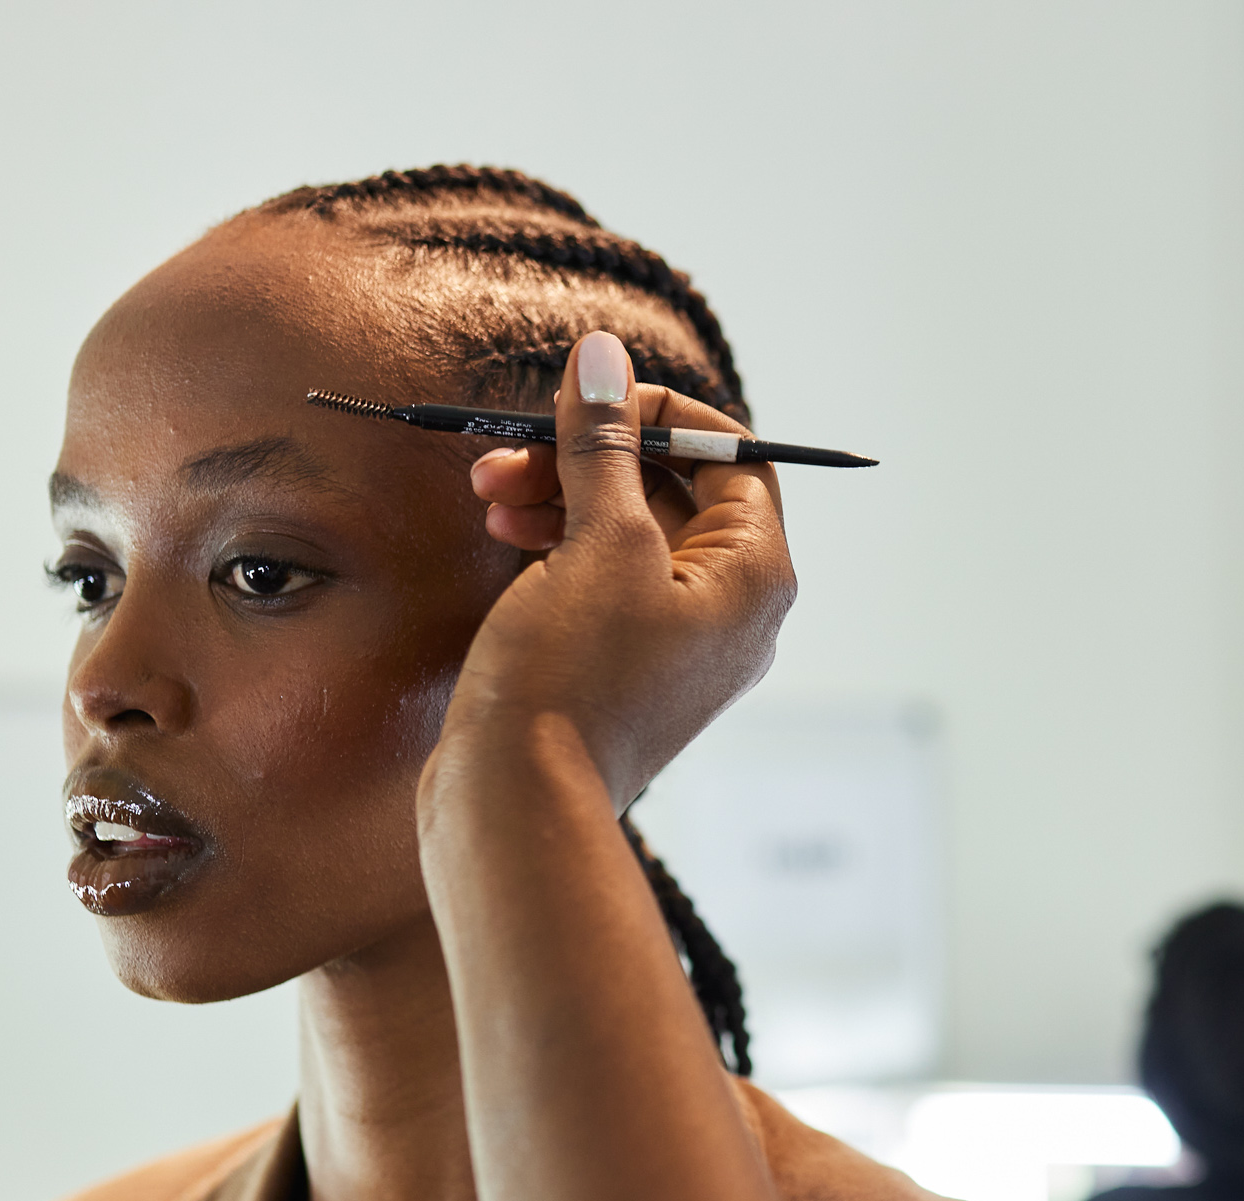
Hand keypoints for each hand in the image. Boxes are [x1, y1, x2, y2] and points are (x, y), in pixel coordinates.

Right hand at [443, 332, 793, 807]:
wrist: (517, 802)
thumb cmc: (572, 676)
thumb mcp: (595, 541)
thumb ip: (603, 443)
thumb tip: (603, 355)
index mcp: (754, 576)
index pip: (733, 457)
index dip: (659, 416)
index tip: (587, 402)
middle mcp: (731, 609)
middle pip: (673, 490)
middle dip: (589, 455)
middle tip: (511, 447)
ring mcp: (677, 641)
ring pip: (627, 530)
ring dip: (560, 492)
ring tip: (489, 488)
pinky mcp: (622, 664)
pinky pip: (601, 576)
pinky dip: (556, 541)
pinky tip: (502, 528)